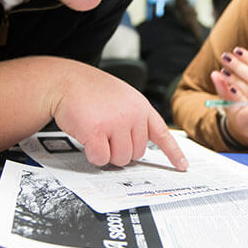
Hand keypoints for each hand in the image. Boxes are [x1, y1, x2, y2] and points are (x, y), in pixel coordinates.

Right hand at [49, 64, 187, 170]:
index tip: (182, 167)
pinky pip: (101, 158)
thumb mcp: (122, 98)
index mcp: (141, 106)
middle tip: (106, 134)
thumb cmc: (90, 91)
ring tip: (97, 133)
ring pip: (120, 159)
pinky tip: (87, 139)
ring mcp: (116, 122)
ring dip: (106, 153)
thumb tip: (137, 148)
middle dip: (120, 150)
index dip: (173, 153)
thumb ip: (134, 118)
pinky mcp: (97, 131)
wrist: (65, 80)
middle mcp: (132, 114)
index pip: (162, 133)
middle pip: (137, 154)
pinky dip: (93, 155)